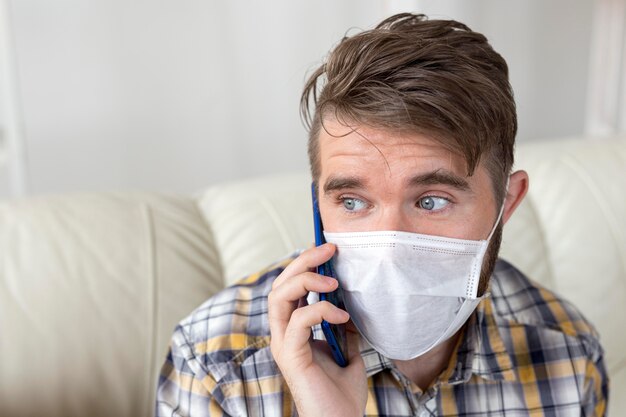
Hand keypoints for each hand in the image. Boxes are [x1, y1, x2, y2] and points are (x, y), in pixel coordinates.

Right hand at [268, 243, 366, 416]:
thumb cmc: (342, 394)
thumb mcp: (348, 350)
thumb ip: (343, 327)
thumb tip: (350, 302)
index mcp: (293, 331)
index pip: (290, 288)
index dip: (305, 265)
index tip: (328, 249)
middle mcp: (283, 334)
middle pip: (280, 285)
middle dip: (303, 262)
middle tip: (330, 249)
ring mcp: (283, 344)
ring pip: (279, 297)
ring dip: (306, 280)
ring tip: (333, 279)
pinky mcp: (290, 356)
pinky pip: (299, 321)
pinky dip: (321, 311)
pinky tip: (343, 317)